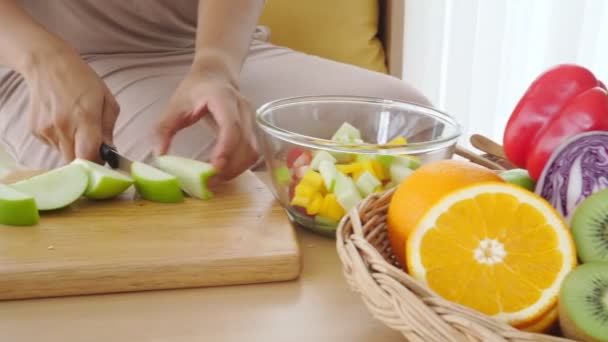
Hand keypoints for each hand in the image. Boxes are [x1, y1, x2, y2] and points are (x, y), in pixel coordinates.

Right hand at [23, 46, 118, 162]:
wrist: (48, 64)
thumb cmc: (83, 80)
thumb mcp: (107, 100)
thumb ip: (109, 129)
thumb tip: (109, 151)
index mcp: (85, 118)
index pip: (89, 156)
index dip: (98, 163)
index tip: (103, 158)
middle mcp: (63, 127)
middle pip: (75, 161)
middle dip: (86, 157)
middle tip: (92, 145)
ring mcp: (46, 130)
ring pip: (64, 154)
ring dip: (74, 148)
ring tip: (76, 127)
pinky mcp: (36, 131)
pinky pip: (53, 146)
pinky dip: (61, 140)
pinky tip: (63, 122)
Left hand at [154, 66, 257, 180]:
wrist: (216, 75)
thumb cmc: (196, 89)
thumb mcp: (175, 104)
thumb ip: (164, 127)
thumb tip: (159, 154)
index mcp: (223, 98)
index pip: (232, 125)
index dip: (226, 147)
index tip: (215, 167)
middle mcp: (243, 108)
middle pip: (245, 143)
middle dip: (230, 166)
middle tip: (210, 182)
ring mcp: (252, 119)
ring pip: (252, 151)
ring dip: (236, 169)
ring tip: (215, 180)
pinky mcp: (254, 129)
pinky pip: (252, 152)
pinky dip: (240, 166)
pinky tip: (224, 172)